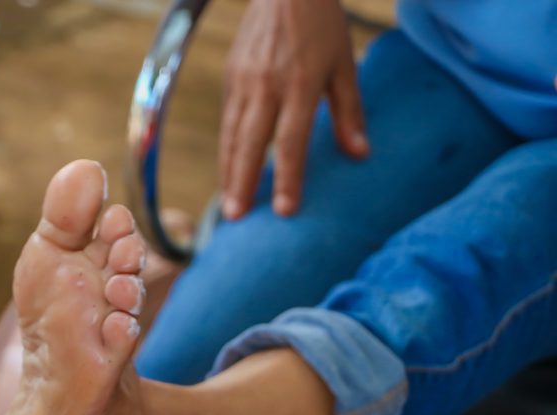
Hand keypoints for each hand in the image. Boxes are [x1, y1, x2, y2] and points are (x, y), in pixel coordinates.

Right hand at [219, 0, 367, 218]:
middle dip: (241, 183)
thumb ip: (349, 112)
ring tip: (228, 206)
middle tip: (236, 218)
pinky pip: (226, 120)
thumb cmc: (322, 25)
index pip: (290, 141)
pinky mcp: (230, 76)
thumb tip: (360, 154)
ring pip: (231, 135)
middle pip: (250, 144)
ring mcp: (243, 81)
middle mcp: (266, 86)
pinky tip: (229, 171)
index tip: (284, 210)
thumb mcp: (344, 64)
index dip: (287, 178)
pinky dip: (226, 149)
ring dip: (228, 173)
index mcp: (299, 84)